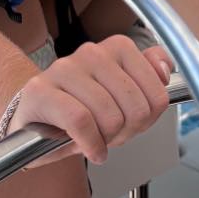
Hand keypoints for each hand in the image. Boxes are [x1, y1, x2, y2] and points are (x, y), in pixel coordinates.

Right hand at [6, 35, 172, 163]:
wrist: (34, 118)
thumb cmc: (82, 109)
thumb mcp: (123, 96)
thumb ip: (150, 77)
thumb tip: (164, 71)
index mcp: (117, 48)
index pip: (156, 92)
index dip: (148, 119)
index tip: (134, 124)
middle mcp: (92, 52)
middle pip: (135, 106)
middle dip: (127, 132)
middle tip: (111, 136)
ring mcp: (64, 69)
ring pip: (109, 114)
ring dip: (106, 140)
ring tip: (95, 139)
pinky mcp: (40, 91)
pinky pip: (80, 121)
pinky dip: (90, 144)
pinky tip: (89, 149)